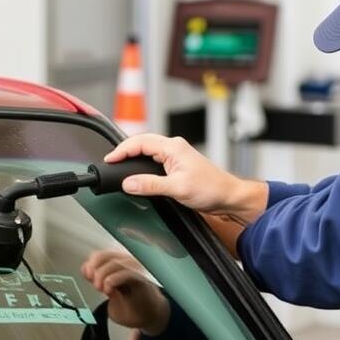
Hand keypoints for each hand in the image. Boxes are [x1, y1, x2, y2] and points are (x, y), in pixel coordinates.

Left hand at [81, 250, 169, 335]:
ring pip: (116, 263)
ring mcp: (137, 269)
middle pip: (106, 256)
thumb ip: (98, 280)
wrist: (151, 317)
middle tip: (94, 284)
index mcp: (119, 264)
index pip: (101, 255)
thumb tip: (86, 270)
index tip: (87, 275)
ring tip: (102, 289)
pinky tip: (109, 288)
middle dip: (95, 270)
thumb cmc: (132, 304)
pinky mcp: (144, 279)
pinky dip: (114, 279)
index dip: (91, 264)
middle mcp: (129, 263)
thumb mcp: (109, 292)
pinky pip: (128, 273)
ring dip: (103, 275)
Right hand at [104, 134, 267, 223]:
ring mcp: (176, 156)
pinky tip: (138, 171)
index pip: (140, 142)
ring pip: (148, 150)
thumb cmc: (211, 189)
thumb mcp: (177, 188)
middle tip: (111, 162)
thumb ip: (150, 185)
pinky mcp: (177, 165)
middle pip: (142, 142)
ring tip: (120, 164)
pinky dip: (142, 163)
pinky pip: (154, 159)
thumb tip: (128, 183)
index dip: (122, 150)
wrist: (228, 197)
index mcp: (173, 147)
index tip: (110, 160)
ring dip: (134, 156)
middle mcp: (174, 147)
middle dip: (125, 150)